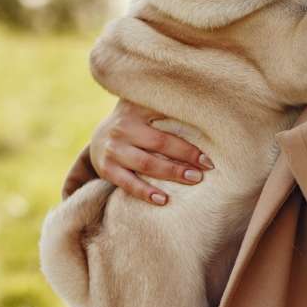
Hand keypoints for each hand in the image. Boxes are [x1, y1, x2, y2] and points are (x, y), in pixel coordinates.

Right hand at [61, 99, 214, 205]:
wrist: (97, 139)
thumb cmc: (134, 123)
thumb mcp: (143, 108)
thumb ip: (165, 107)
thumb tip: (204, 109)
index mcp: (135, 109)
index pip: (166, 116)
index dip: (189, 126)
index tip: (209, 141)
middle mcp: (123, 127)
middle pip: (160, 142)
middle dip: (186, 155)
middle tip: (207, 165)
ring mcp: (113, 149)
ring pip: (146, 163)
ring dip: (172, 173)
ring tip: (194, 179)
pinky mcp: (107, 168)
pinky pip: (128, 183)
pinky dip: (146, 193)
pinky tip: (164, 200)